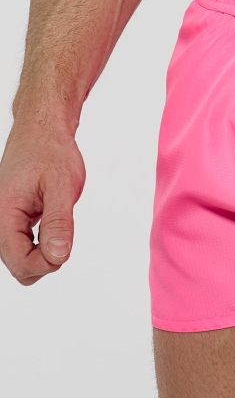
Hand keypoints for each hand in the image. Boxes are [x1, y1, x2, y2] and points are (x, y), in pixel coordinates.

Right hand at [0, 123, 85, 285]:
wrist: (42, 130)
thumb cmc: (50, 151)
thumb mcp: (62, 185)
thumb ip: (59, 222)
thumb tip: (58, 256)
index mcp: (4, 214)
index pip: (19, 263)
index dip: (47, 263)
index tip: (65, 245)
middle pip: (19, 266)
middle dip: (45, 259)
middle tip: (64, 231)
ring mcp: (5, 221)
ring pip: (21, 258)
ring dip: (44, 250)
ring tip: (57, 220)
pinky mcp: (13, 220)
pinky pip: (24, 245)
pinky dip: (41, 242)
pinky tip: (52, 221)